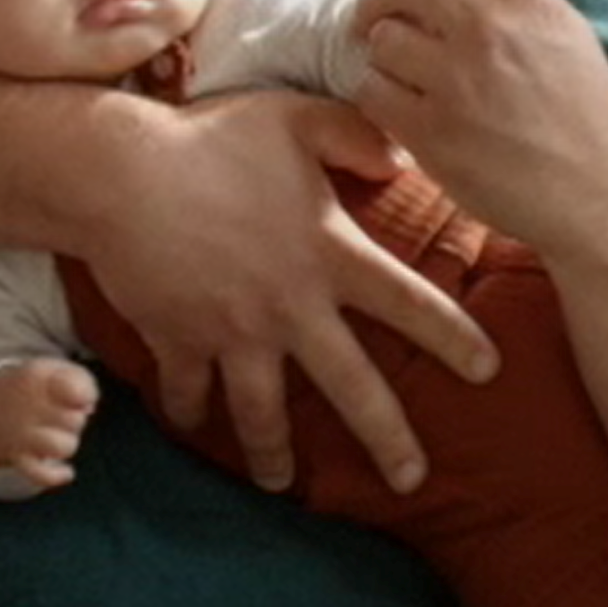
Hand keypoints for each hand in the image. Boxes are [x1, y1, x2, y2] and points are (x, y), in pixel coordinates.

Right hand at [0, 357, 98, 490]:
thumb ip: (81, 383)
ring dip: (69, 443)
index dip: (84, 395)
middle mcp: (25, 405)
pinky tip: (68, 472)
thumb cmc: (42, 387)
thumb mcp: (59, 370)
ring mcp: (20, 434)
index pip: (71, 388)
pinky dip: (55, 476)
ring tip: (61, 434)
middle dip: (76, 418)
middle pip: (74, 420)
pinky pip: (39, 474)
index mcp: (36, 377)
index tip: (79, 396)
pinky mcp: (18, 457)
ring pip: (62, 447)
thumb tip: (88, 406)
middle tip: (63, 412)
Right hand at [73, 90, 496, 493]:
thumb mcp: (296, 120)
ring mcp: (233, 334)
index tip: (489, 371)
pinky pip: (189, 393)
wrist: (118, 173)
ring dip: (274, 454)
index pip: (409, 304)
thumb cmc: (211, 140)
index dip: (454, 338)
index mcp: (329, 254)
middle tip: (412, 481)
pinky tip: (196, 425)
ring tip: (283, 486)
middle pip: (352, 388)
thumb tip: (404, 160)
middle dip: (387, 440)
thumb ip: (357, 136)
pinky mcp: (178, 342)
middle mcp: (290, 307)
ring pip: (263, 414)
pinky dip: (191, 413)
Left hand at [348, 0, 607, 260]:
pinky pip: (372, 90)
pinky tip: (411, 113)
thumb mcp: (563, 33)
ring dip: (387, 55)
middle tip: (378, 19)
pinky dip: (381, 97)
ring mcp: (458, 81)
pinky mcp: (432, 133)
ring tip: (420, 82)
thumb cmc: (587, 117)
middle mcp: (491, 29)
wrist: (603, 199)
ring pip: (381, 38)